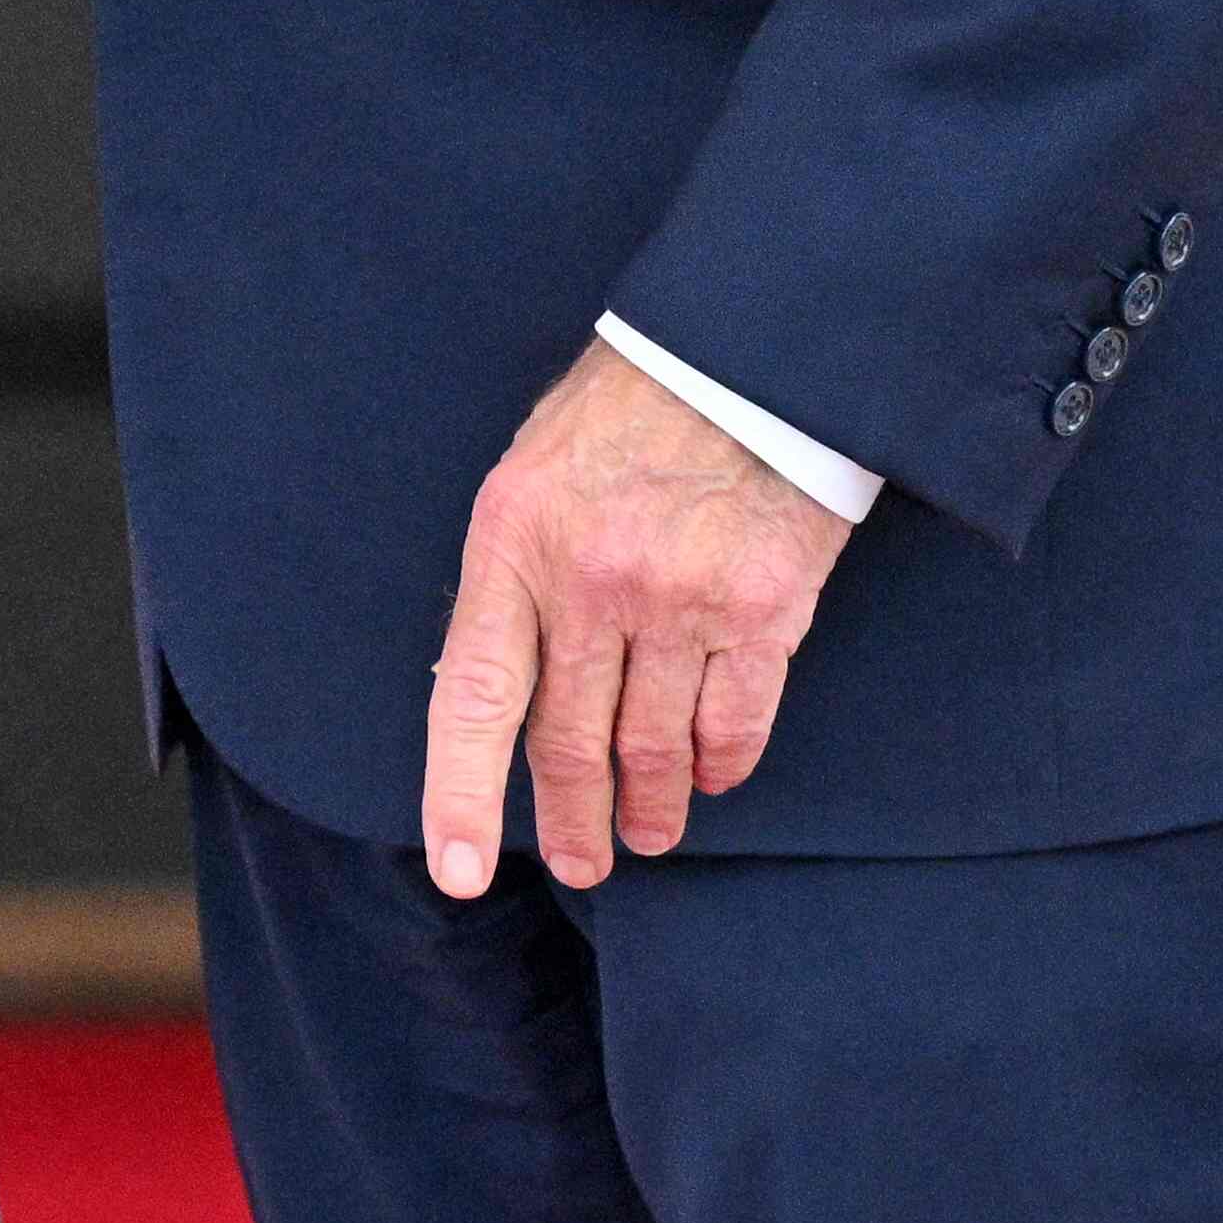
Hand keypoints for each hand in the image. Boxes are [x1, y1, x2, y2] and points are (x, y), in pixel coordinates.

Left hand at [421, 341, 853, 896]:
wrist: (741, 353)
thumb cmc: (624, 410)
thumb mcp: (531, 476)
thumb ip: (517, 578)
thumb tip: (501, 688)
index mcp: (514, 542)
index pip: (474, 697)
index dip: (461, 794)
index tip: (460, 869)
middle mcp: (591, 583)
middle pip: (571, 745)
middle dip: (575, 821)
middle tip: (583, 862)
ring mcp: (679, 602)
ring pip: (654, 750)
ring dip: (651, 808)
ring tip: (651, 833)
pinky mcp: (761, 611)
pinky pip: (734, 724)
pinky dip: (720, 765)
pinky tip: (711, 777)